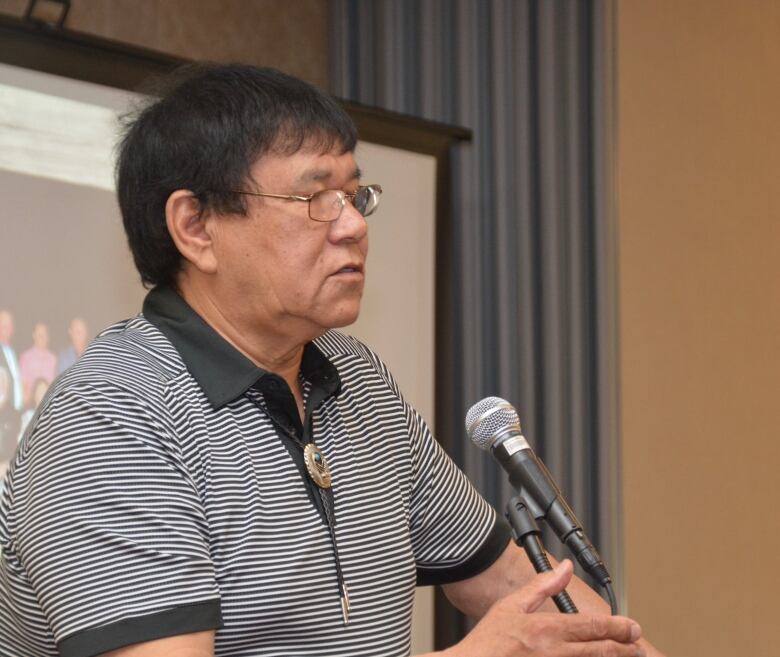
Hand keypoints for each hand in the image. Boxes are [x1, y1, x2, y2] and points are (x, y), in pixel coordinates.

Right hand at [444, 560, 643, 656]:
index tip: (632, 627)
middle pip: (602, 651)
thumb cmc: (487, 642)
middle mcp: (555, 653)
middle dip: (625, 648)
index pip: (593, 626)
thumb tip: (565, 568)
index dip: (618, 627)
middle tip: (638, 645)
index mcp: (547, 629)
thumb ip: (542, 586)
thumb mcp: (511, 606)